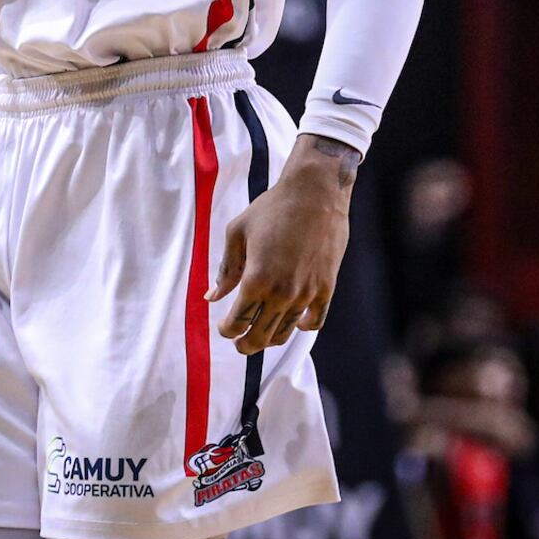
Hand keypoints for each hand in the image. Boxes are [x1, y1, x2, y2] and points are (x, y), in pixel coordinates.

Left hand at [208, 135, 356, 355]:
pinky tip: (294, 323)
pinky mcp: (326, 288)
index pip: (237, 321)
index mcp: (256, 279)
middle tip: (239, 344)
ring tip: (262, 336)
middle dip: (245, 344)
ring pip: (285, 332)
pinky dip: (302, 327)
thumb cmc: (272, 209)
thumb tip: (212, 297)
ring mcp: (307, 293)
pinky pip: (314, 321)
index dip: (227, 330)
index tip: (224, 329)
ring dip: (270, 339)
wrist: (315, 194)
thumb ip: (226, 270)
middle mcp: (281, 293)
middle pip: (260, 335)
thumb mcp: (238, 233)